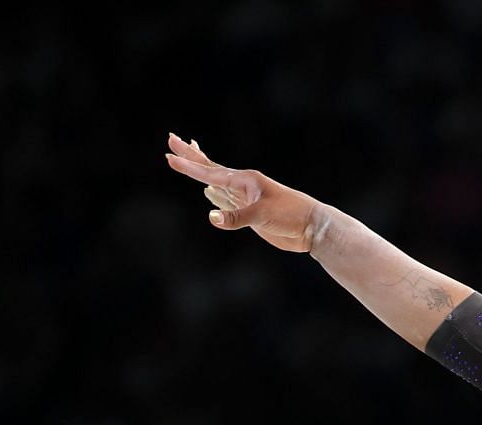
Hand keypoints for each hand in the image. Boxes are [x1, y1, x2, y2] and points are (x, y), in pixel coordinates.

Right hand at [163, 133, 325, 253]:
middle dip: (190, 155)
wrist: (311, 228)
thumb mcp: (263, 215)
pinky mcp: (250, 213)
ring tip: (188, 157)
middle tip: (170, 138)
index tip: (169, 155)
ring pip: (217, 183)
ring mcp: (245, 199)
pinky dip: (215, 194)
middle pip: (210, 168)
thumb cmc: (291, 216)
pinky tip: (209, 192)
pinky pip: (227, 201)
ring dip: (201, 171)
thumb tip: (211, 217)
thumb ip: (237, 217)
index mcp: (245, 180)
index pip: (210, 171)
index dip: (188, 165)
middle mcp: (243, 186)